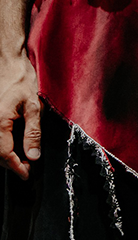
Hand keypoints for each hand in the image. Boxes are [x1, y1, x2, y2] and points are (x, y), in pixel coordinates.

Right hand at [0, 51, 42, 180]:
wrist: (8, 64)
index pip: (4, 155)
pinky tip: (14, 144)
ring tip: (23, 158)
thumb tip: (33, 156)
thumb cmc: (21, 81)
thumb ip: (32, 132)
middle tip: (28, 167)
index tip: (27, 175)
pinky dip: (2, 145)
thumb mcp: (33, 106)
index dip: (16, 167)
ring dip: (6, 156)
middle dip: (11, 163)